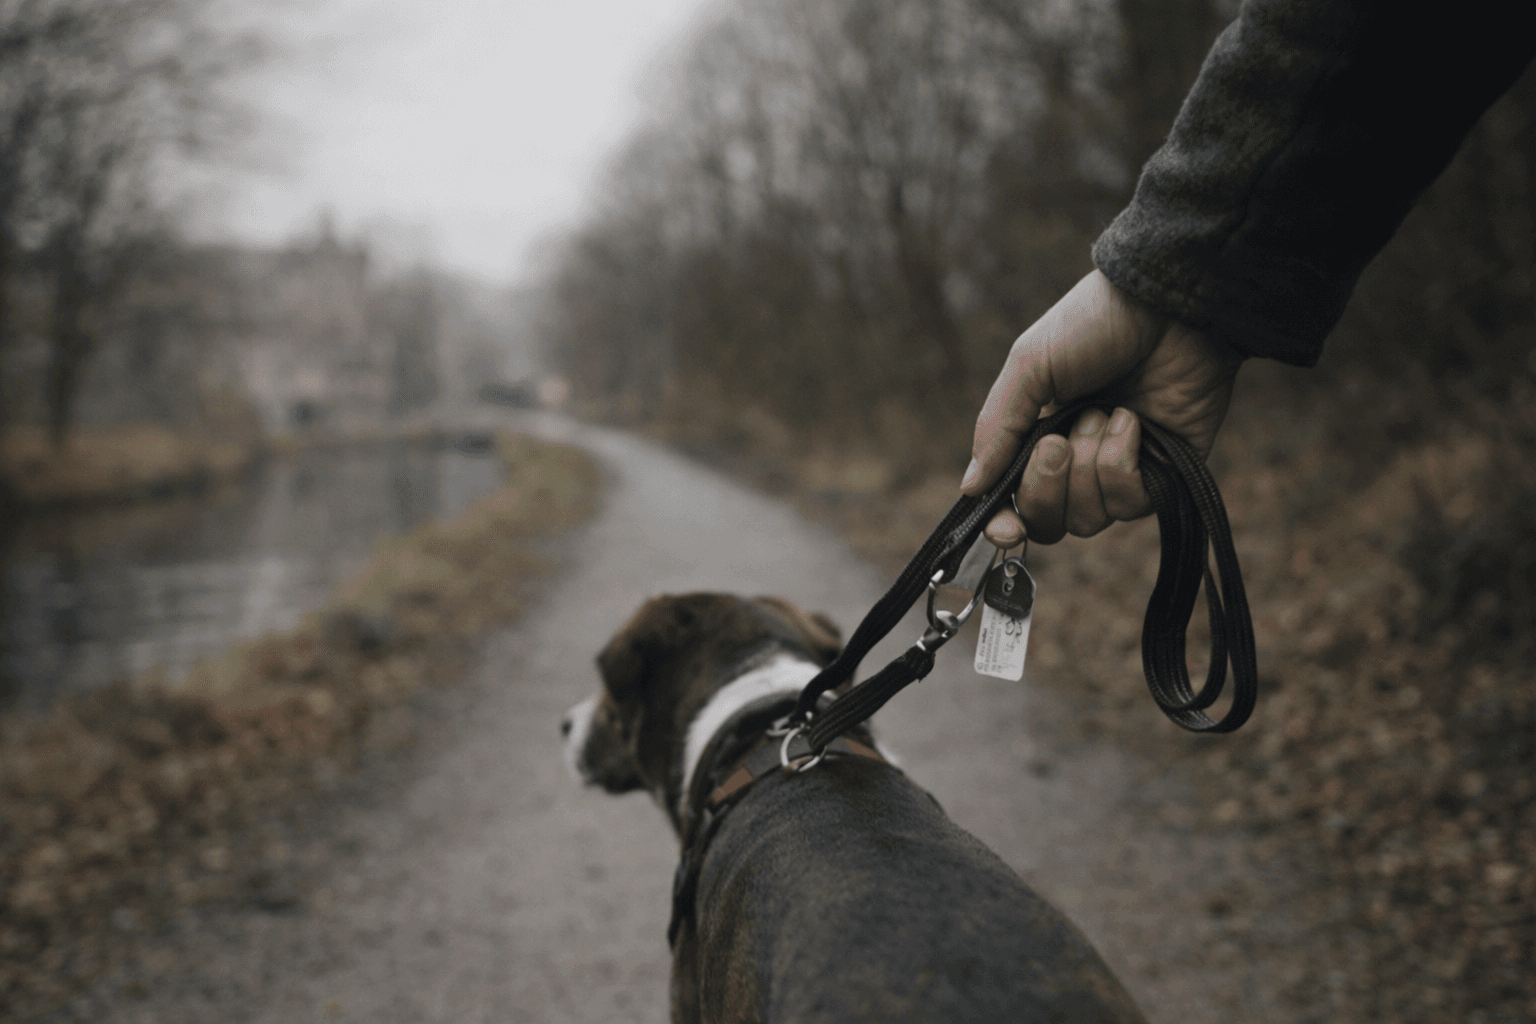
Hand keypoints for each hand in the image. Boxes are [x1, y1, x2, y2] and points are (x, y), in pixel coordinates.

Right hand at [961, 270, 1243, 545]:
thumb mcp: (1029, 367)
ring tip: (1105, 413)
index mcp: (1036, 436)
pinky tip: (1133, 421)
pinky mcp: (1165, 474)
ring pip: (1089, 518)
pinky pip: (1130, 503)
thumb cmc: (1094, 325)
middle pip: (1049, 521)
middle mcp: (1077, 462)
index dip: (1006, 524)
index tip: (1005, 528)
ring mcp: (1121, 470)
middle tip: (1057, 442)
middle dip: (1047, 485)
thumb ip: (996, 430)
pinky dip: (1123, 462)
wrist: (1167, 306)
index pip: (1015, 502)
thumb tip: (971, 488)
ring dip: (1090, 464)